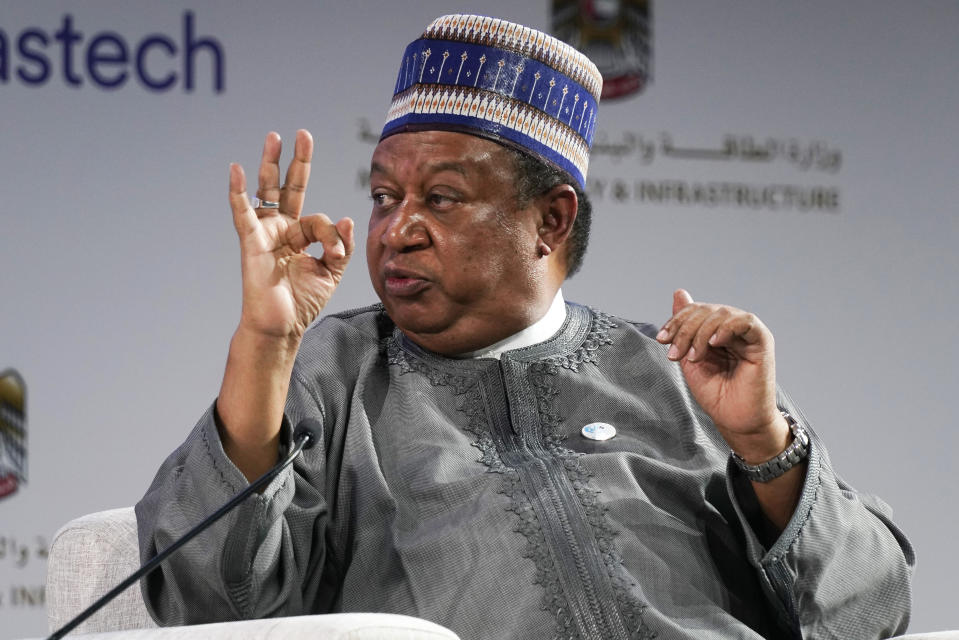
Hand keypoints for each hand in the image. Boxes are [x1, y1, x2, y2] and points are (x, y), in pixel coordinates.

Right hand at [229, 130, 354, 338]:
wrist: (282, 326)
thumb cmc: (302, 302)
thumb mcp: (331, 272)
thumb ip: (341, 246)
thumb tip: (346, 218)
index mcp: (299, 236)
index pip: (320, 220)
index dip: (332, 235)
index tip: (335, 254)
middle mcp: (281, 229)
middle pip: (288, 187)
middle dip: (296, 161)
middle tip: (303, 134)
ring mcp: (265, 233)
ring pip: (268, 192)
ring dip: (270, 164)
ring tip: (274, 137)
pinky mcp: (252, 242)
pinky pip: (243, 213)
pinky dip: (238, 192)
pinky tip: (237, 170)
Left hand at [656, 290, 786, 458]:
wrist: (736, 420)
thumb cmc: (716, 394)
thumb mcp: (689, 357)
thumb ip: (684, 328)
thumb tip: (679, 292)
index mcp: (716, 330)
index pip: (695, 310)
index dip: (676, 321)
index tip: (662, 340)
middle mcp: (733, 328)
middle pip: (706, 310)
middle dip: (685, 329)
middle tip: (675, 354)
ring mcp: (748, 333)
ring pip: (721, 313)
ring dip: (700, 333)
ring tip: (694, 357)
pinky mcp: (762, 341)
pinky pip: (745, 321)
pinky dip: (726, 327)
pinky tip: (714, 343)